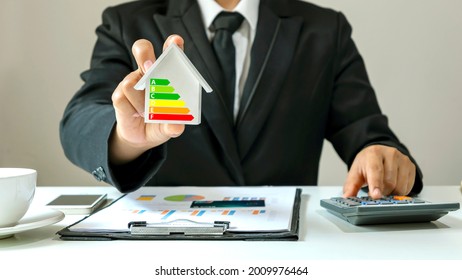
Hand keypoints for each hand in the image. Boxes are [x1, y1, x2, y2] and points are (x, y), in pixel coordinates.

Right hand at [109, 35, 185, 164]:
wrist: (141, 137)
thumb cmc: (160, 123)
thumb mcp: (170, 125)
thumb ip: (174, 125)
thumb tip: (176, 126)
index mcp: (165, 74)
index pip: (170, 53)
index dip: (172, 45)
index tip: (176, 42)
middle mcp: (146, 73)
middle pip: (142, 50)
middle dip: (144, 54)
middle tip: (149, 67)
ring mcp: (131, 82)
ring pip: (131, 81)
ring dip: (142, 100)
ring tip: (148, 113)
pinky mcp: (119, 95)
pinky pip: (123, 96)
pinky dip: (133, 108)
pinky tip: (138, 114)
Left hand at [343, 145, 415, 198]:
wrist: (379, 153)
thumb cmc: (367, 164)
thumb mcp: (355, 173)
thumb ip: (351, 186)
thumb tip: (346, 197)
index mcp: (374, 153)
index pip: (376, 170)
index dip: (376, 184)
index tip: (375, 195)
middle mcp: (390, 154)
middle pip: (389, 182)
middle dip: (382, 192)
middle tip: (375, 192)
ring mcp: (403, 159)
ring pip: (400, 186)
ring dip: (391, 193)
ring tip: (384, 187)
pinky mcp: (411, 166)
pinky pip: (408, 187)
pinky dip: (400, 191)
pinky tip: (393, 186)